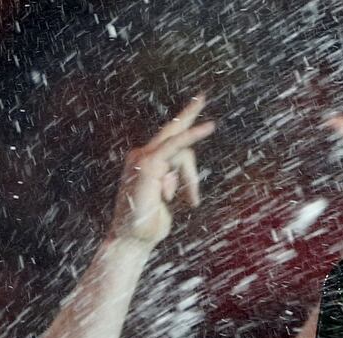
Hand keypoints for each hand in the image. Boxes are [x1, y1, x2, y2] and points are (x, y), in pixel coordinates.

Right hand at [110, 94, 215, 246]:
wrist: (133, 238)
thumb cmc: (149, 224)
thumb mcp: (166, 198)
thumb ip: (172, 181)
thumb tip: (175, 174)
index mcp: (145, 162)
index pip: (171, 143)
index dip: (184, 131)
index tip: (197, 112)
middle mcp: (141, 155)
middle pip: (175, 136)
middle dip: (188, 112)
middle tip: (203, 95)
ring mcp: (144, 157)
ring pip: (182, 151)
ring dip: (189, 180)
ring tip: (189, 202)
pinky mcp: (150, 163)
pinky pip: (178, 145)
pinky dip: (194, 134)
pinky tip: (209, 126)